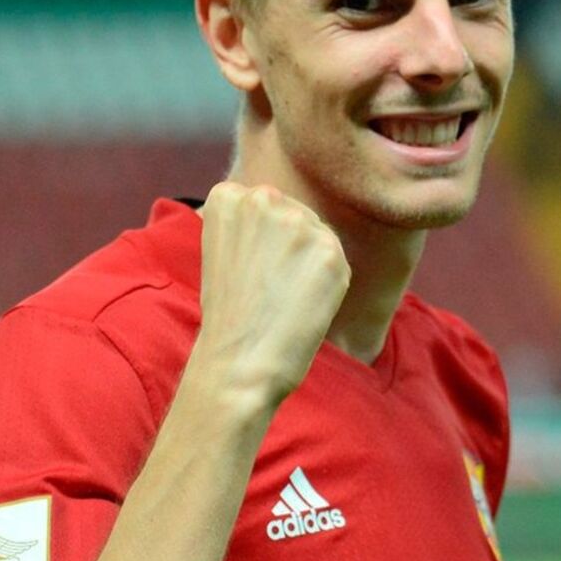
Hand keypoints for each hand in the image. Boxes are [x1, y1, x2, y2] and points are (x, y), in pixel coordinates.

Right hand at [195, 181, 350, 408]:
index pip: (265, 205)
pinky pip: (337, 262)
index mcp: (229, 195)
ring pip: (319, 237)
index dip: (262, 242)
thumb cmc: (229, 315)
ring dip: (311, 266)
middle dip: (290, 249)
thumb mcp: (223, 249)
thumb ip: (251, 222)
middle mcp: (263, 198)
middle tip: (268, 289)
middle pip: (296, 215)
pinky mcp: (328, 250)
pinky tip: (303, 305)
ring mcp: (298, 222)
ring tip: (284, 298)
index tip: (247, 269)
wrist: (237, 364)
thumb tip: (292, 215)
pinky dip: (328, 286)